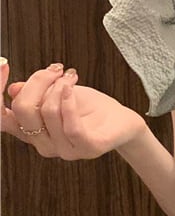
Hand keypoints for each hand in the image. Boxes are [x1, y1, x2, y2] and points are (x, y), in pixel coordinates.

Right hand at [1, 59, 145, 158]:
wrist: (123, 122)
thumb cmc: (90, 109)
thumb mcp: (56, 94)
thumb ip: (34, 94)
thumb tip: (12, 89)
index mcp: (31, 132)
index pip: (2, 117)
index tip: (3, 64)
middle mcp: (44, 145)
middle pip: (22, 108)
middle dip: (37, 80)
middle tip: (55, 70)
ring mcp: (65, 150)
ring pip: (46, 111)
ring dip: (58, 86)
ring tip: (70, 78)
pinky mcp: (87, 149)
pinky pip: (70, 124)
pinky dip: (69, 100)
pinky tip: (73, 87)